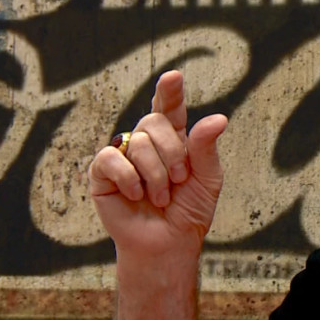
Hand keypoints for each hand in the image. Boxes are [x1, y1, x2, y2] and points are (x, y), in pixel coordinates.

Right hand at [88, 70, 227, 257]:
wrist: (168, 243)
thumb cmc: (189, 210)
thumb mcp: (207, 178)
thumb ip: (206, 148)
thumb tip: (218, 118)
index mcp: (174, 139)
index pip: (169, 108)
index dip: (169, 91)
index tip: (174, 76)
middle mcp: (146, 142)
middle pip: (154, 123)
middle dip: (172, 152)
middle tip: (180, 179)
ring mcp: (123, 156)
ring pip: (136, 141)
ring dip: (155, 173)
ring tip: (161, 197)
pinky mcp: (102, 173)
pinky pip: (110, 157)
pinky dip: (129, 176)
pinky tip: (137, 194)